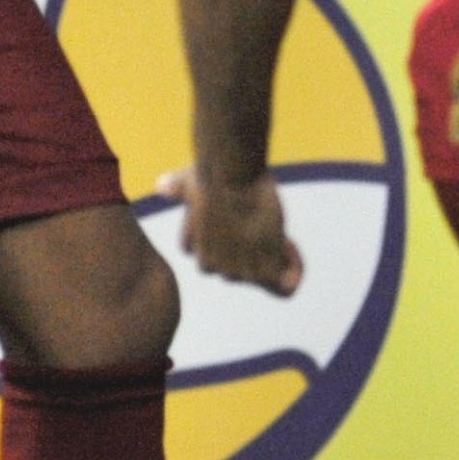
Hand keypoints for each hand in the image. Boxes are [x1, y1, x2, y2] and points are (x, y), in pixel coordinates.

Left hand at [160, 164, 302, 294]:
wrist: (230, 176)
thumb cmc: (211, 174)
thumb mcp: (187, 182)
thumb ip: (175, 187)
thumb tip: (162, 185)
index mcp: (194, 247)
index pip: (212, 257)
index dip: (230, 237)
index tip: (241, 214)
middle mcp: (212, 265)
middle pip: (239, 268)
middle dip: (254, 249)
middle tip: (263, 219)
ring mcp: (237, 271)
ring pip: (265, 275)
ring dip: (276, 255)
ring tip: (276, 226)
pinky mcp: (263, 270)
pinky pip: (287, 285)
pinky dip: (296, 268)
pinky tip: (290, 242)